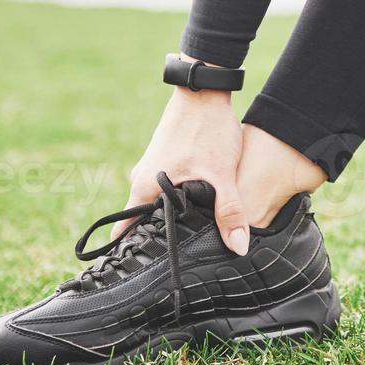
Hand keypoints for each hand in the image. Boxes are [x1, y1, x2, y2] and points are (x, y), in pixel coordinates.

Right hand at [115, 80, 250, 255]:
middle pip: (141, 221)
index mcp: (144, 187)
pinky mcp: (165, 161)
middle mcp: (141, 180)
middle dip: (154, 242)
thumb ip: (230, 211)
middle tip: (172, 267)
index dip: (134, 254)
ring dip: (167, 222)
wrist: (205, 88)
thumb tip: (238, 247)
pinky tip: (193, 214)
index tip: (144, 276)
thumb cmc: (208, 128)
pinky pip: (163, 191)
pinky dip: (173, 204)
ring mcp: (152, 169)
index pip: (127, 231)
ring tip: (185, 246)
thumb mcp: (222, 173)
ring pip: (154, 205)